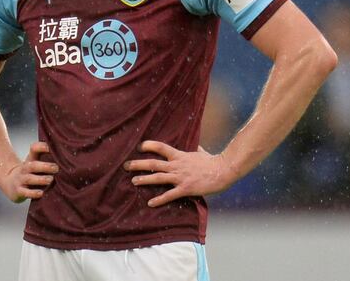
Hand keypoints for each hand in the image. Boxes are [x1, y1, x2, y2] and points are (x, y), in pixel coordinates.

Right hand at [0, 142, 58, 202]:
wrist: (9, 184)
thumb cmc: (29, 173)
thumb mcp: (34, 162)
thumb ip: (46, 157)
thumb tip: (64, 153)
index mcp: (30, 160)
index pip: (34, 149)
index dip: (41, 147)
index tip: (49, 147)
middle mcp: (25, 169)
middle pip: (33, 165)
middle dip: (44, 166)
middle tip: (56, 168)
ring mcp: (20, 180)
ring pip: (30, 178)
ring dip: (41, 179)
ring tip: (51, 179)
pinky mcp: (19, 191)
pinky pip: (25, 192)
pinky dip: (33, 193)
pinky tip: (41, 193)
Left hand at [123, 140, 237, 206]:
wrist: (223, 170)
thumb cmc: (213, 161)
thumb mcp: (201, 152)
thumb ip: (195, 150)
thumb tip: (197, 146)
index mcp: (179, 156)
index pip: (161, 147)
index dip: (149, 146)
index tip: (139, 146)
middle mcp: (177, 165)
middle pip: (154, 163)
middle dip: (138, 164)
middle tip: (126, 165)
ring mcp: (181, 177)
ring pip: (158, 177)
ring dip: (144, 179)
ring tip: (133, 181)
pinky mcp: (186, 188)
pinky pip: (170, 195)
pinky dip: (159, 199)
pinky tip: (150, 203)